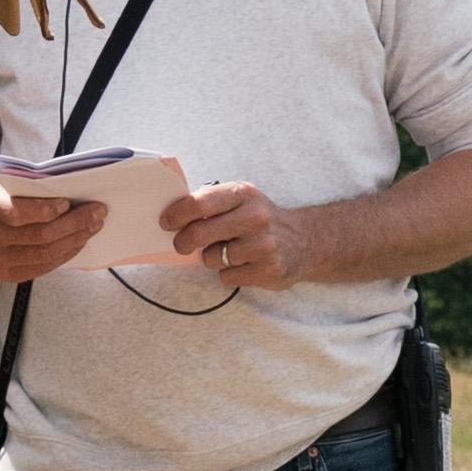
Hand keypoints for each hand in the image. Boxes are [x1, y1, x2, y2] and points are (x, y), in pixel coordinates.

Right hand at [0, 176, 105, 284]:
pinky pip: (43, 267)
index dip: (45, 209)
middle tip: (97, 212)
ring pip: (45, 253)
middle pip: (40, 235)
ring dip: (75, 239)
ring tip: (94, 226)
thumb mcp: (13, 182)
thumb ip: (36, 186)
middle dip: (74, 224)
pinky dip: (65, 254)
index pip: (18, 212)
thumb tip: (76, 188)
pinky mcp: (7, 273)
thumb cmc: (6, 196)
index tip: (67, 202)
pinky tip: (79, 242)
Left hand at [163, 180, 300, 287]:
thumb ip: (211, 203)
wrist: (305, 241)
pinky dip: (229, 273)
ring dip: (213, 258)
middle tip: (182, 244)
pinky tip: (244, 264)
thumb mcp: (242, 199)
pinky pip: (227, 276)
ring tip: (230, 252)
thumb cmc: (261, 220)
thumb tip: (173, 215)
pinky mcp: (268, 270)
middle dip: (184, 241)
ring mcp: (263, 245)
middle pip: (200, 233)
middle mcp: (255, 217)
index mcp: (244, 194)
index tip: (166, 222)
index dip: (177, 214)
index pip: (199, 202)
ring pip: (212, 258)